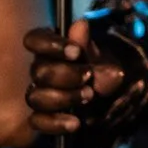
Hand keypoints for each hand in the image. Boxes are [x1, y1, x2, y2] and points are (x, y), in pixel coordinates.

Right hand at [24, 19, 127, 135]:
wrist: (112, 97)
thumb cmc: (101, 70)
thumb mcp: (100, 57)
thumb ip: (88, 44)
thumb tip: (80, 24)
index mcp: (50, 48)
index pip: (34, 39)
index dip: (50, 45)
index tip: (75, 52)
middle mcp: (40, 69)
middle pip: (38, 71)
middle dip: (65, 75)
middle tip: (89, 77)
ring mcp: (39, 94)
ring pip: (35, 97)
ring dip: (63, 98)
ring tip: (88, 96)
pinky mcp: (41, 117)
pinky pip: (37, 122)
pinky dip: (55, 123)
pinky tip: (74, 122)